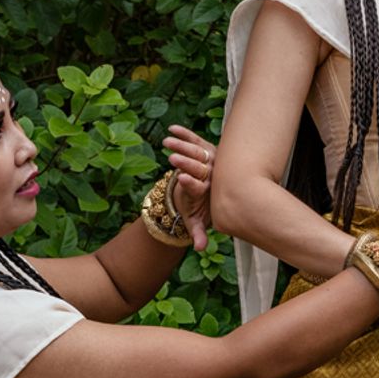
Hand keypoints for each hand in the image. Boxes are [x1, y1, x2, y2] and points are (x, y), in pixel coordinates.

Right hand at [161, 125, 214, 251]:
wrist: (211, 192)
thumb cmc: (201, 208)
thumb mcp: (198, 221)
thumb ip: (198, 233)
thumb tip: (199, 248)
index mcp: (209, 191)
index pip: (200, 187)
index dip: (192, 183)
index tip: (182, 179)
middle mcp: (212, 174)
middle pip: (199, 167)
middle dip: (186, 163)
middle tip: (172, 159)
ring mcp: (210, 160)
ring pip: (197, 152)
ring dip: (182, 146)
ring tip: (167, 142)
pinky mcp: (205, 149)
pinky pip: (195, 140)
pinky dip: (185, 134)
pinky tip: (172, 129)